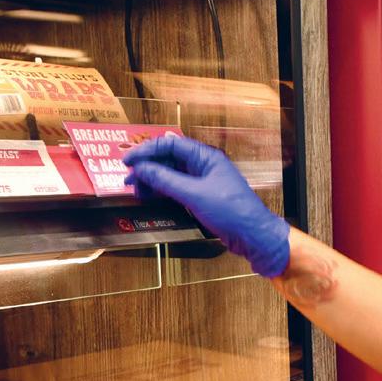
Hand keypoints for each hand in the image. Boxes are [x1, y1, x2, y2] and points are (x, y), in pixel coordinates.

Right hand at [121, 134, 291, 276]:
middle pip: (169, 159)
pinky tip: (151, 198)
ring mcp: (204, 183)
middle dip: (147, 168)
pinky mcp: (203, 198)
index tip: (127, 161)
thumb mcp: (194, 194)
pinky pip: (178, 190)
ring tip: (136, 192)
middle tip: (128, 180)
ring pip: (172, 176)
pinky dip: (163, 192)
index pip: (171, 144)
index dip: (147, 150)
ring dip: (153, 181)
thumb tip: (140, 169)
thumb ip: (166, 180)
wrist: (254, 236)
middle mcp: (204, 166)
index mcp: (206, 157)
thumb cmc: (230, 212)